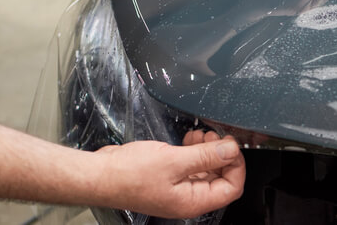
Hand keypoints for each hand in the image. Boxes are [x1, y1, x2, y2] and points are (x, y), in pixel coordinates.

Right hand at [94, 131, 244, 218]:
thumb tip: (231, 150)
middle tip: (215, 135)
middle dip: (222, 154)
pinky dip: (195, 151)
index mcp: (193, 201)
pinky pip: (191, 165)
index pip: (231, 188)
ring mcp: (178, 188)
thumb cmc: (128, 175)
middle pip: (221, 178)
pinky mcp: (169, 177)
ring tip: (201, 134)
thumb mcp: (174, 161)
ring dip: (208, 150)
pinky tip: (190, 139)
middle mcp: (187, 198)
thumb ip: (206, 156)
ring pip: (206, 169)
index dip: (236, 165)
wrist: (99, 174)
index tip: (232, 145)